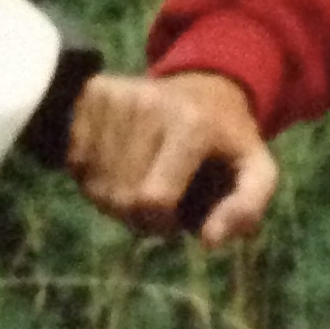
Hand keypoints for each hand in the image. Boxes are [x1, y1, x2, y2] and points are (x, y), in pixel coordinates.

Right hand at [66, 69, 277, 242]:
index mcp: (192, 125)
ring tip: (143, 173)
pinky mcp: (94, 92)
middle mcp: (150, 103)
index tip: (179, 212)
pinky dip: (92, 173)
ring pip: (94, 184)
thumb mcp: (255, 170)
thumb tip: (209, 240)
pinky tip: (119, 157)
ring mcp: (118, 96)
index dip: (161, 223)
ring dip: (115, 195)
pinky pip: (73, 161)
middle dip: (137, 214)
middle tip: (160, 193)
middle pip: (119, 198)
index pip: (151, 200)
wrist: (206, 88)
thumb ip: (246, 208)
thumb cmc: (227, 142)